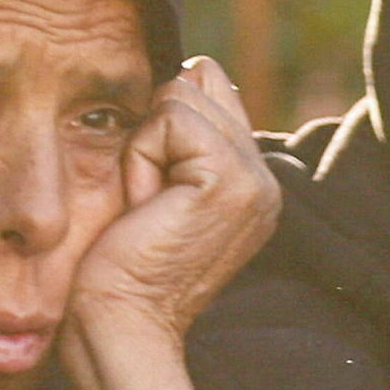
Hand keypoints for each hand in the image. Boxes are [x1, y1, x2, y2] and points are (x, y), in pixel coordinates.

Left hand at [62, 54, 279, 365]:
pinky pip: (170, 118)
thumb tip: (189, 69)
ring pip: (183, 95)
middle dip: (156, 128)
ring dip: (147, 145)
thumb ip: (183, 136)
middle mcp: (267, 179)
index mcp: (254, 182)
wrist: (124, 320)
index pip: (212, 87)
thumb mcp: (159, 185)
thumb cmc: (122, 262)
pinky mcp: (230, 179)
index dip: (166, 118)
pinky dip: (143, 156)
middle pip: (199, 81)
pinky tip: (147, 204)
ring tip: (150, 203)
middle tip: (152, 198)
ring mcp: (257, 180)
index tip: (157, 188)